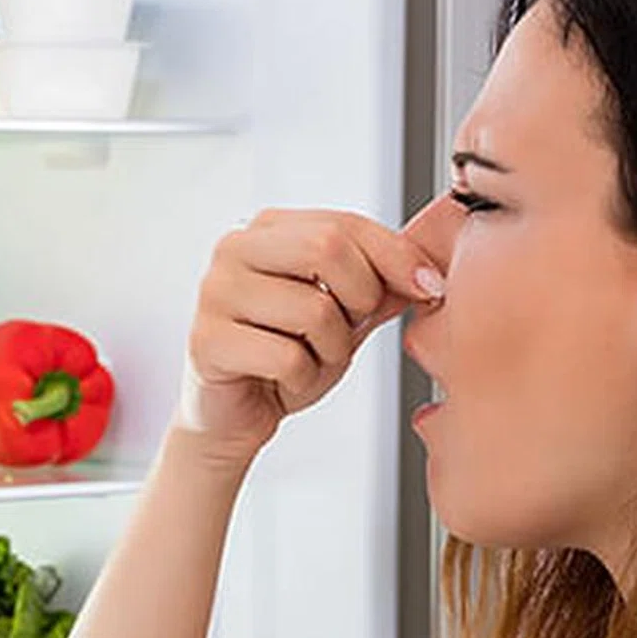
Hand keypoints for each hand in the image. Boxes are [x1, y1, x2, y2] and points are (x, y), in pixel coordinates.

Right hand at [176, 209, 438, 467]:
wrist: (238, 413)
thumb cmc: (286, 356)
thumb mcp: (345, 315)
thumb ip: (381, 286)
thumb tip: (430, 272)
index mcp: (267, 229)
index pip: (344, 224)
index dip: (396, 255)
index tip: (428, 287)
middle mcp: (234, 250)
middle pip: (325, 249)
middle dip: (361, 297)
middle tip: (353, 328)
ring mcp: (215, 293)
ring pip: (313, 310)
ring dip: (332, 349)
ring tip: (311, 359)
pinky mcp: (206, 342)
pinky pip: (287, 357)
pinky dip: (303, 378)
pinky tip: (285, 380)